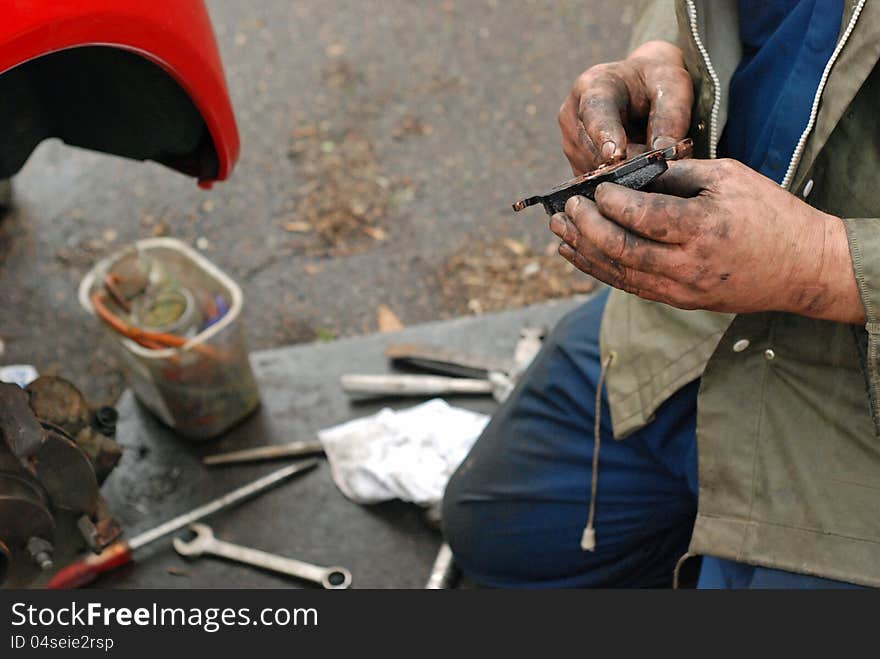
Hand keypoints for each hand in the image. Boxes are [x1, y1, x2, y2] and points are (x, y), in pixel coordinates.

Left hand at [549, 158, 864, 323]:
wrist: (802, 267)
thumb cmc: (769, 213)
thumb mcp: (729, 177)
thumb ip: (677, 174)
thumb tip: (630, 171)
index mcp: (702, 227)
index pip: (641, 216)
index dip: (610, 202)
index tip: (595, 187)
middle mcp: (686, 264)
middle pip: (619, 249)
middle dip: (585, 226)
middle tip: (566, 207)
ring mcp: (680, 288)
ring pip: (617, 273)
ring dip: (582, 251)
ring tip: (558, 229)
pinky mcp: (677, 300)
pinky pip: (628, 285)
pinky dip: (598, 270)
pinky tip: (577, 254)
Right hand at [558, 41, 692, 174]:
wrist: (642, 86)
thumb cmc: (657, 81)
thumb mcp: (674, 86)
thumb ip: (671, 116)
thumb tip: (662, 151)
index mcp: (593, 86)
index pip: (595, 113)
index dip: (605, 135)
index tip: (616, 155)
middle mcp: (572, 116)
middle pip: (595, 152)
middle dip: (628, 163)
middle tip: (662, 165)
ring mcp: (571, 144)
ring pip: (596, 172)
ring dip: (626, 174)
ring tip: (651, 161)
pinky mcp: (576, 165)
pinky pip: (597, 183)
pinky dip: (620, 182)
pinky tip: (639, 170)